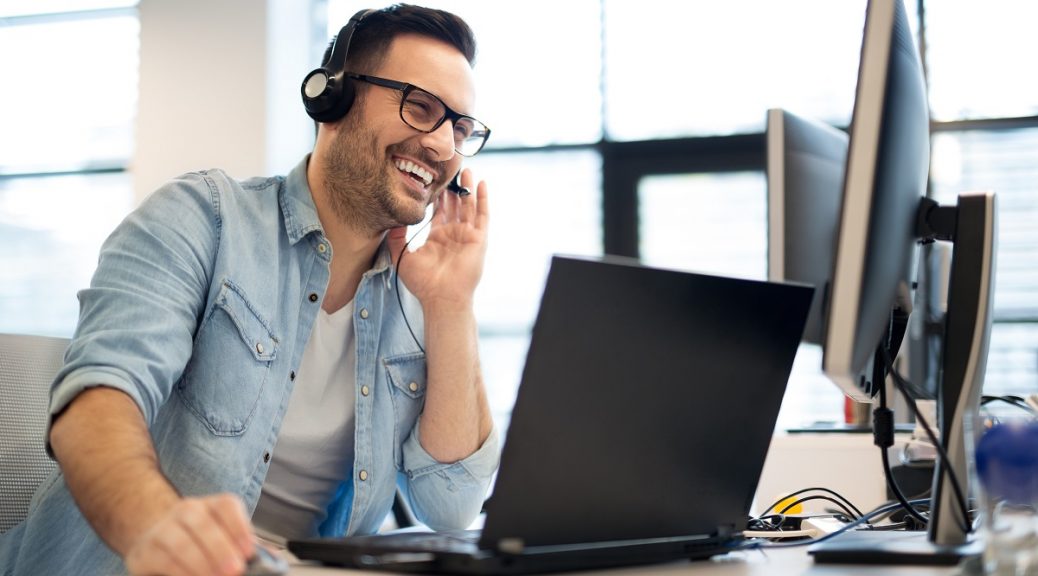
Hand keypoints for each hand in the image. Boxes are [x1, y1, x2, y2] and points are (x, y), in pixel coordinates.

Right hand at [124, 493, 254, 575]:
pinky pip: (162, 561)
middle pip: (202, 523)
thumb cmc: (200, 541)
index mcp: (212, 506)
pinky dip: (181, 573)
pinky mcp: (144, 552)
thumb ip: (248, 549)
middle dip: (220, 548)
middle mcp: (186, 512)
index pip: (226, 506)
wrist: (154, 538)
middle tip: (235, 571)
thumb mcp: (225, 539)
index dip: (239, 527)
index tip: (250, 552)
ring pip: (180, 543)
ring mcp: (162, 530)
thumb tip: (275, 562)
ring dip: (200, 564)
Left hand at [387, 168, 488, 308]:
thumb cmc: (422, 283)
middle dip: (453, 187)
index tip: (432, 178)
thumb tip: (392, 219)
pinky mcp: (479, 239)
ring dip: (468, 188)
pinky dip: (483, 199)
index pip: (439, 211)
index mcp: (437, 238)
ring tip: (465, 169)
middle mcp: (453, 235)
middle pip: (455, 205)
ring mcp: (467, 236)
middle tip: (448, 168)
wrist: (441, 297)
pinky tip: (481, 184)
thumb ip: (396, 237)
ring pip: (469, 206)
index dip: (437, 196)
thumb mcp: (402, 257)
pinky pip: (483, 216)